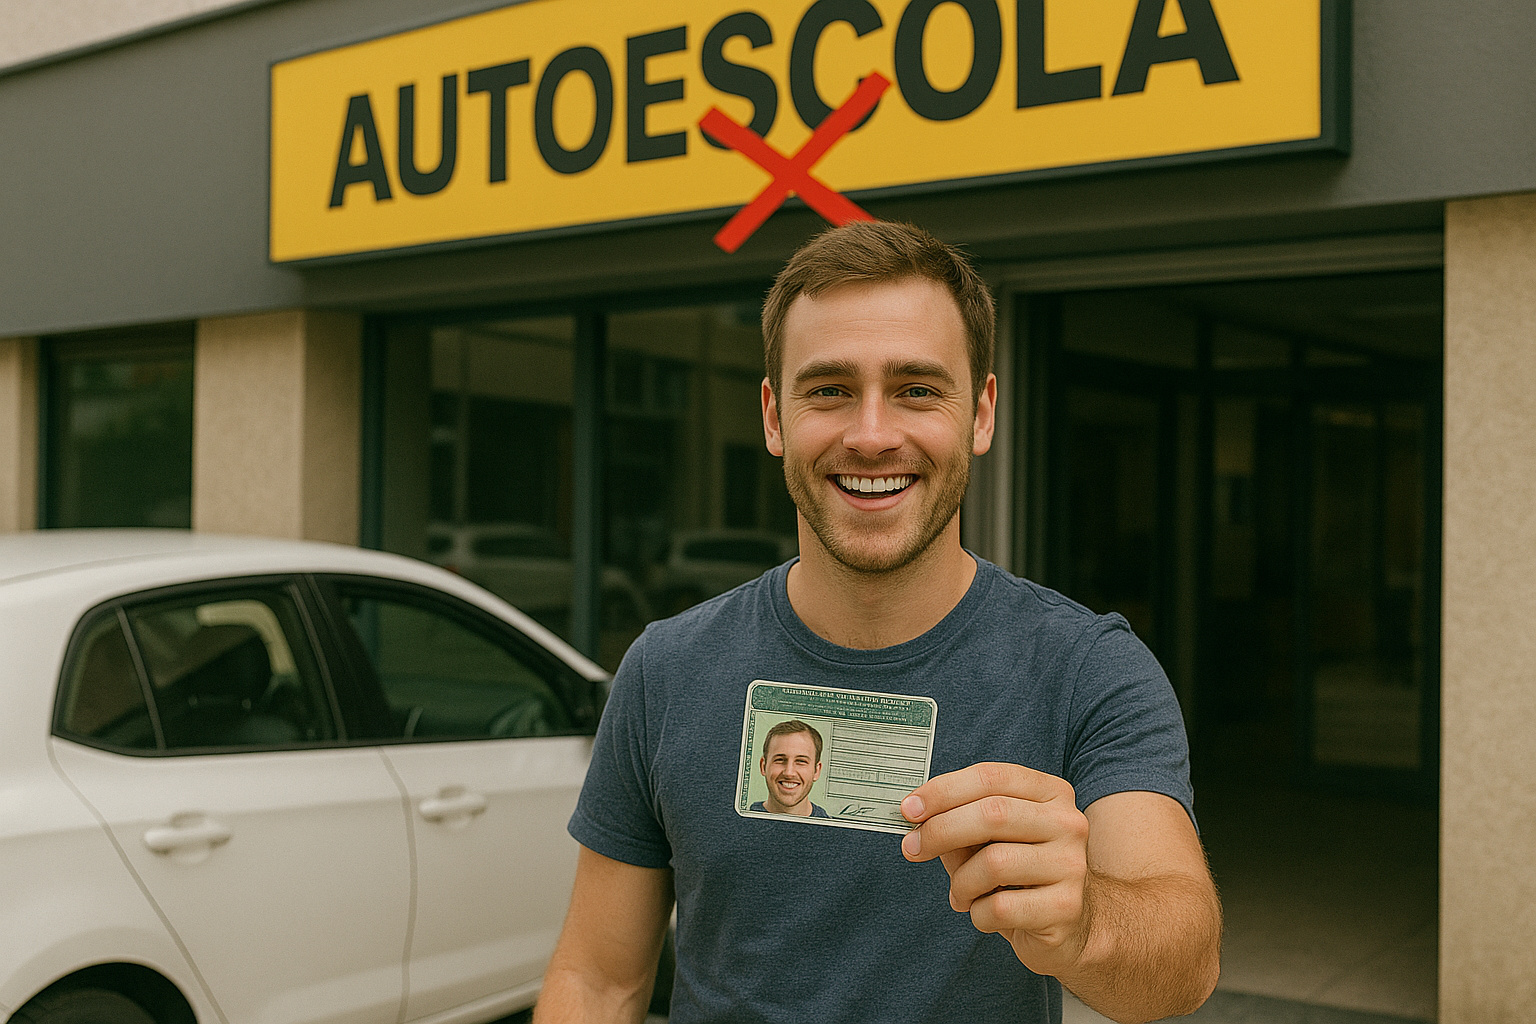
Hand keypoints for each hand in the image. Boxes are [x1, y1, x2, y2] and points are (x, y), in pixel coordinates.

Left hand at [900, 762, 1093, 977]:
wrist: (1071, 924)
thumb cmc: (1020, 872)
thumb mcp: (991, 839)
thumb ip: (959, 820)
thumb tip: (915, 815)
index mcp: (1050, 793)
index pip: (991, 777)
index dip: (943, 790)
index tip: (909, 809)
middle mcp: (1067, 822)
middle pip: (992, 813)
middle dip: (941, 830)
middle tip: (912, 849)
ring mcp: (1072, 864)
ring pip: (994, 863)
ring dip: (961, 883)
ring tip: (961, 894)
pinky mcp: (1066, 906)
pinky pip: (1000, 907)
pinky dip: (977, 913)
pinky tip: (983, 913)